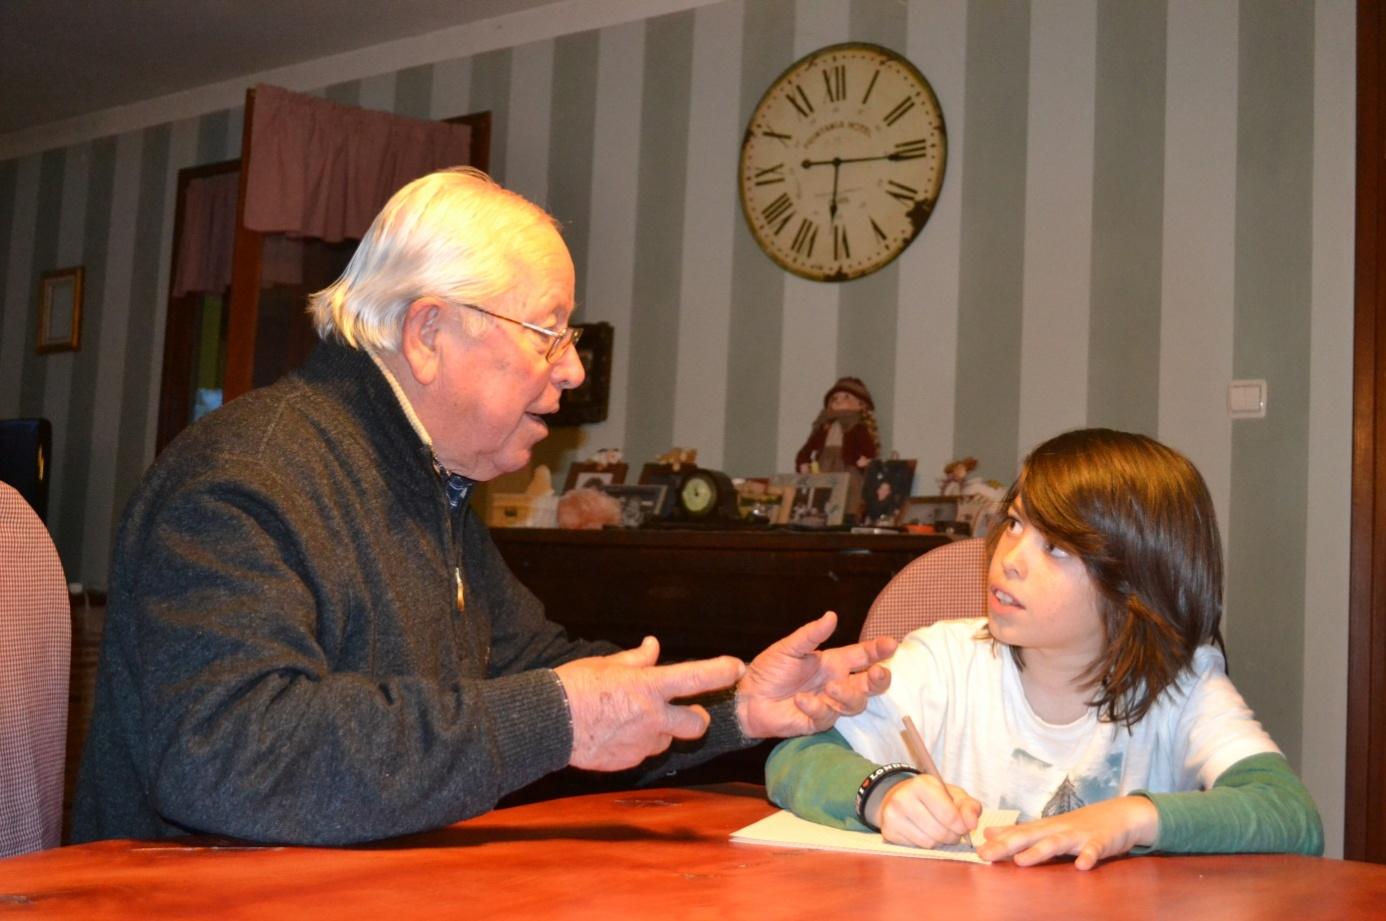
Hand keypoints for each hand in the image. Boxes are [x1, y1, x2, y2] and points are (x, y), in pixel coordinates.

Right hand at [555, 637, 744, 770]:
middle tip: (688, 713)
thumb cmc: (575, 687)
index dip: (720, 671)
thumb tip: (653, 646)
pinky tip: (616, 735)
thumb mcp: (606, 665)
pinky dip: (637, 744)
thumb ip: (636, 660)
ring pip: (668, 741)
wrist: (549, 724)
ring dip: (661, 732)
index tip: (736, 667)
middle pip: (696, 724)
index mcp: (647, 686)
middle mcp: (651, 716)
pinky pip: (644, 752)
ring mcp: (642, 743)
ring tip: (633, 722)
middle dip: (696, 719)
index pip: (695, 677)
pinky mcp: (630, 761)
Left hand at [734, 611, 896, 738]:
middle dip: (880, 679)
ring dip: (847, 694)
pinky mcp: (817, 722)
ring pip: (856, 703)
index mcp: (833, 662)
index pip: (863, 655)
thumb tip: (832, 616)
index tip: (892, 644)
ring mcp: (829, 704)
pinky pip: (827, 717)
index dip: (878, 650)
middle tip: (879, 672)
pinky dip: (816, 707)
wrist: (748, 697)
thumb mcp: (789, 648)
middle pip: (871, 684)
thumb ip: (811, 635)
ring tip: (830, 687)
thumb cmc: (769, 670)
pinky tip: (801, 700)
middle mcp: (837, 683)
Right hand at [876, 774, 981, 847]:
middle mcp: (903, 798)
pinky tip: (923, 834)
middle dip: (952, 836)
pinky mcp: (888, 831)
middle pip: (940, 832)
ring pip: (928, 843)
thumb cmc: (932, 797)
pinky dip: (924, 845)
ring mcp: (892, 815)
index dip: (961, 827)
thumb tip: (972, 824)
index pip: (950, 816)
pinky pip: (916, 848)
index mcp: (922, 784)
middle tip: (951, 831)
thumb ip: (969, 806)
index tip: (963, 827)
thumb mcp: (954, 794)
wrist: (899, 796)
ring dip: (939, 842)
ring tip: (937, 831)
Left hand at [975, 796, 1158, 869]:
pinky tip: (1082, 866)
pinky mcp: (1100, 842)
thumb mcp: (1048, 827)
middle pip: (1029, 837)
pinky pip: (1094, 850)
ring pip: (1056, 843)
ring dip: (1039, 851)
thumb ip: (1020, 832)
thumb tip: (988, 833)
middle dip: (1006, 846)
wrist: (1120, 814)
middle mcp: (1057, 829)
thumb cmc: (1081, 825)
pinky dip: (1088, 857)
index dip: (996, 843)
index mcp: (1045, 828)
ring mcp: (1079, 835)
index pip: (1016, 834)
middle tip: (985, 855)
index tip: (975, 851)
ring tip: (1022, 861)